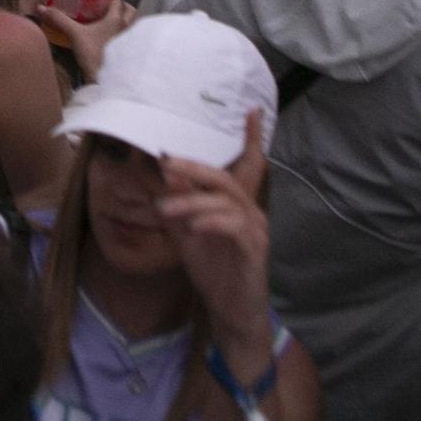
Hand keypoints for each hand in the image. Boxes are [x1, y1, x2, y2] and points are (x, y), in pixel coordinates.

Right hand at [39, 0, 134, 81]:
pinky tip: (109, 39)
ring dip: (122, 21)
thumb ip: (60, 20)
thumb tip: (40, 8)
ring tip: (107, 23)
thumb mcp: (75, 35)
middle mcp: (127, 27)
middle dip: (120, 7)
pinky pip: (129, 37)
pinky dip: (121, 35)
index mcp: (117, 19)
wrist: (109, 81)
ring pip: (131, 24)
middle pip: (129, 10)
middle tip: (104, 8)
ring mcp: (130, 40)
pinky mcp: (129, 52)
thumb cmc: (95, 55)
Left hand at [159, 108, 275, 380]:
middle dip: (195, 167)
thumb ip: (181, 201)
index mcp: (237, 204)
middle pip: (226, 178)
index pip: (247, 166)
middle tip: (166, 163)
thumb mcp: (188, 231)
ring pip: (225, 201)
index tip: (252, 110)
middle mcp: (250, 212)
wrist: (230, 311)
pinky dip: (210, 222)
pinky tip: (193, 229)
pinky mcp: (254, 251)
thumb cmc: (213, 268)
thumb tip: (169, 168)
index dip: (251, 139)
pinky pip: (233, 227)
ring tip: (165, 210)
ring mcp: (256, 230)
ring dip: (191, 201)